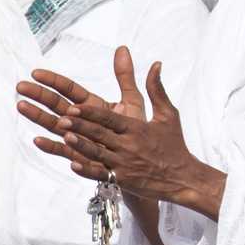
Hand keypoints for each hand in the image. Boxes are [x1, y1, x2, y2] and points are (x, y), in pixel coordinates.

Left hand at [19, 47, 222, 213]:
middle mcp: (129, 145)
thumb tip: (156, 64)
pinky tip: (72, 165)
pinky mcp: (123, 180)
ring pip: (98, 154)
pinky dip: (87, 170)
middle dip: (80, 126)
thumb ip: (156, 89)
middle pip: (100, 134)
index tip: (75, 106)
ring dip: (81, 145)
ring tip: (64, 137)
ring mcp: (124, 164)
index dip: (92, 113)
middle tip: (62, 118)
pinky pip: (102, 175)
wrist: (183, 178)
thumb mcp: (168, 114)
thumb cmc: (173, 144)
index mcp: (136, 128)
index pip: (110, 119)